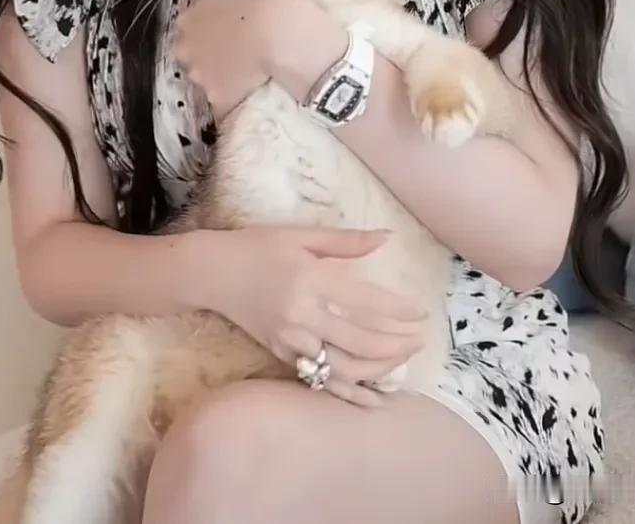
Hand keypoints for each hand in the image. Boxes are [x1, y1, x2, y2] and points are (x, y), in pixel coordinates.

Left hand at [175, 0, 348, 120]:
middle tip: (239, 51)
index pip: (190, 25)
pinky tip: (252, 96)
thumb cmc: (270, 4)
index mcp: (189, 16)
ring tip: (250, 73)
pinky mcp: (218, 100)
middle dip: (210, 54)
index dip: (209, 28)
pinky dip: (235, 102)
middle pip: (192, 54)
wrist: (281, 35)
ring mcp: (200, 76)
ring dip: (222, 77)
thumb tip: (233, 13)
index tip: (228, 29)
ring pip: (207, 78)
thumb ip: (228, 6)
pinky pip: (224, 106)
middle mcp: (186, 47)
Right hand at [207, 225, 428, 408]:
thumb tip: (386, 237)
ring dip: (380, 369)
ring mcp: (292, 339)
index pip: (366, 301)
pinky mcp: (282, 354)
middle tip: (420, 339)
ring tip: (403, 360)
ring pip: (345, 366)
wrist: (212, 272)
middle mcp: (303, 314)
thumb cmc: (258, 246)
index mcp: (311, 279)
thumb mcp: (302, 235)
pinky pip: (321, 379)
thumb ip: (346, 241)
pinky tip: (373, 399)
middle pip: (361, 339)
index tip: (421, 313)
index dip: (398, 310)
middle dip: (396, 343)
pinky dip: (349, 391)